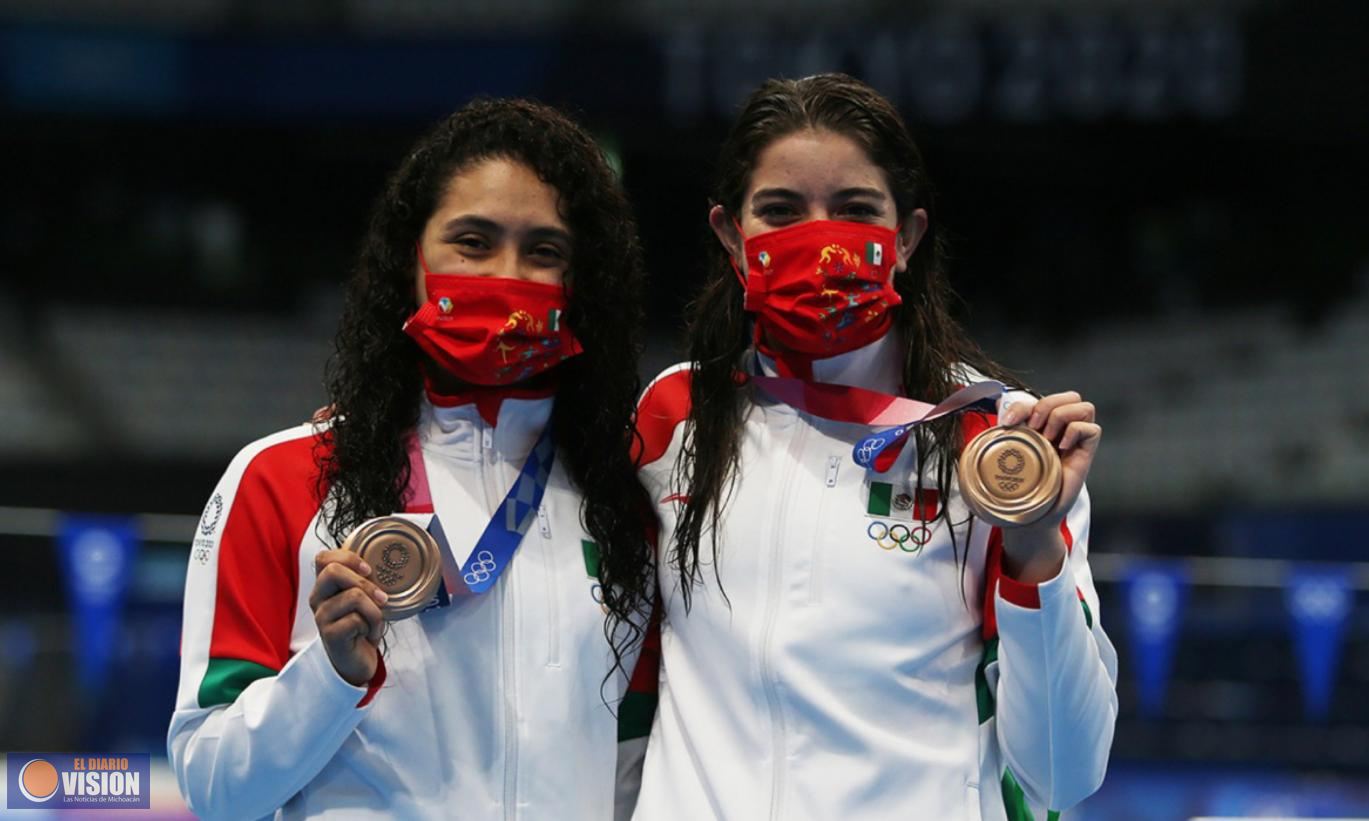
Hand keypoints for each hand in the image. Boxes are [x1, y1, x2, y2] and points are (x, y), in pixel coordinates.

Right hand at [309, 550, 388, 686]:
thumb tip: (378, 565)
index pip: (323, 558)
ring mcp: (322, 617)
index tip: (368, 570)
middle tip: (380, 597)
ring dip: (374, 610)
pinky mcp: (329, 635)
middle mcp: (318, 598)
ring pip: (354, 596)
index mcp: (325, 586)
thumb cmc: (361, 627)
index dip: (348, 558)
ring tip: (373, 622)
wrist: (357, 661)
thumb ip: (363, 582)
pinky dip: (372, 626)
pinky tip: (367, 634)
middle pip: (333, 571)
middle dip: (365, 582)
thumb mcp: (363, 599)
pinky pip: (357, 619)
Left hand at [996, 391, 1101, 579]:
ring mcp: (1074, 442)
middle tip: (1034, 427)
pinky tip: (1062, 448)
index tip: (1007, 422)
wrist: (1030, 517)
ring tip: (1048, 438)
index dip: (1024, 403)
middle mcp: (1060, 432)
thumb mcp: (1004, 457)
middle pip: (1069, 396)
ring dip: (1062, 416)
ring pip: (1084, 407)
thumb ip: (997, 436)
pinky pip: (1093, 429)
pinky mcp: (1086, 455)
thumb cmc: (1018, 488)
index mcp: (1040, 428)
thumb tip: (985, 409)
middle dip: (1049, 404)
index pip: (1041, 399)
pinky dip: (1077, 432)